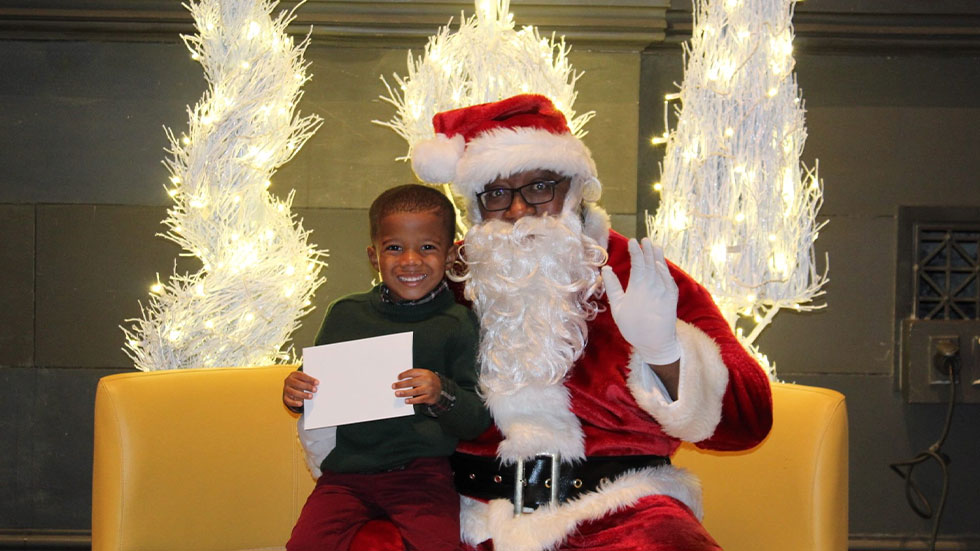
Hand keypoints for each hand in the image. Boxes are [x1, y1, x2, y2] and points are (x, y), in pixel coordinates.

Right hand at [283, 371, 318, 408]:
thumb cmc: (301, 382)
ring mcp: (286, 389)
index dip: (310, 379)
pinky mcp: (285, 397)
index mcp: (293, 374)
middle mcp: (288, 381)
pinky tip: (301, 404)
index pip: (302, 376)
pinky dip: (294, 403)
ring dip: (303, 395)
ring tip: (311, 396)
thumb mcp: (304, 379)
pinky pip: (288, 401)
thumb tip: (317, 384)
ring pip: (293, 392)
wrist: (291, 387)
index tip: (317, 383)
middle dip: (307, 387)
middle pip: (297, 383)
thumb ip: (309, 381)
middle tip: (315, 390)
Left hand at [392, 369, 441, 404]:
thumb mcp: (424, 374)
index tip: (398, 377)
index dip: (404, 374)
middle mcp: (427, 380)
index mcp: (425, 373)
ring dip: (404, 393)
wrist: (442, 389)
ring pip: (414, 391)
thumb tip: (401, 379)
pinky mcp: (429, 397)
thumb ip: (414, 375)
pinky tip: (406, 401)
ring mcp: (429, 389)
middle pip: (412, 382)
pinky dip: (412, 401)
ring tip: (397, 393)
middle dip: (401, 384)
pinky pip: (419, 399)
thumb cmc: (430, 381)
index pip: (412, 372)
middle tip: (394, 386)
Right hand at [600, 237, 680, 365]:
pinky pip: (669, 278)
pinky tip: (662, 265)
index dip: (635, 250)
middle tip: (644, 239)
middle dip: (647, 249)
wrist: (656, 342)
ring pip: (661, 268)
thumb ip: (612, 286)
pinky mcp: (672, 296)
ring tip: (655, 246)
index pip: (637, 262)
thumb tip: (607, 269)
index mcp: (638, 285)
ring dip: (657, 256)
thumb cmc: (633, 326)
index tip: (632, 241)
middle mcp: (653, 284)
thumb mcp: (618, 307)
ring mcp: (665, 289)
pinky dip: (665, 269)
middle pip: (650, 262)